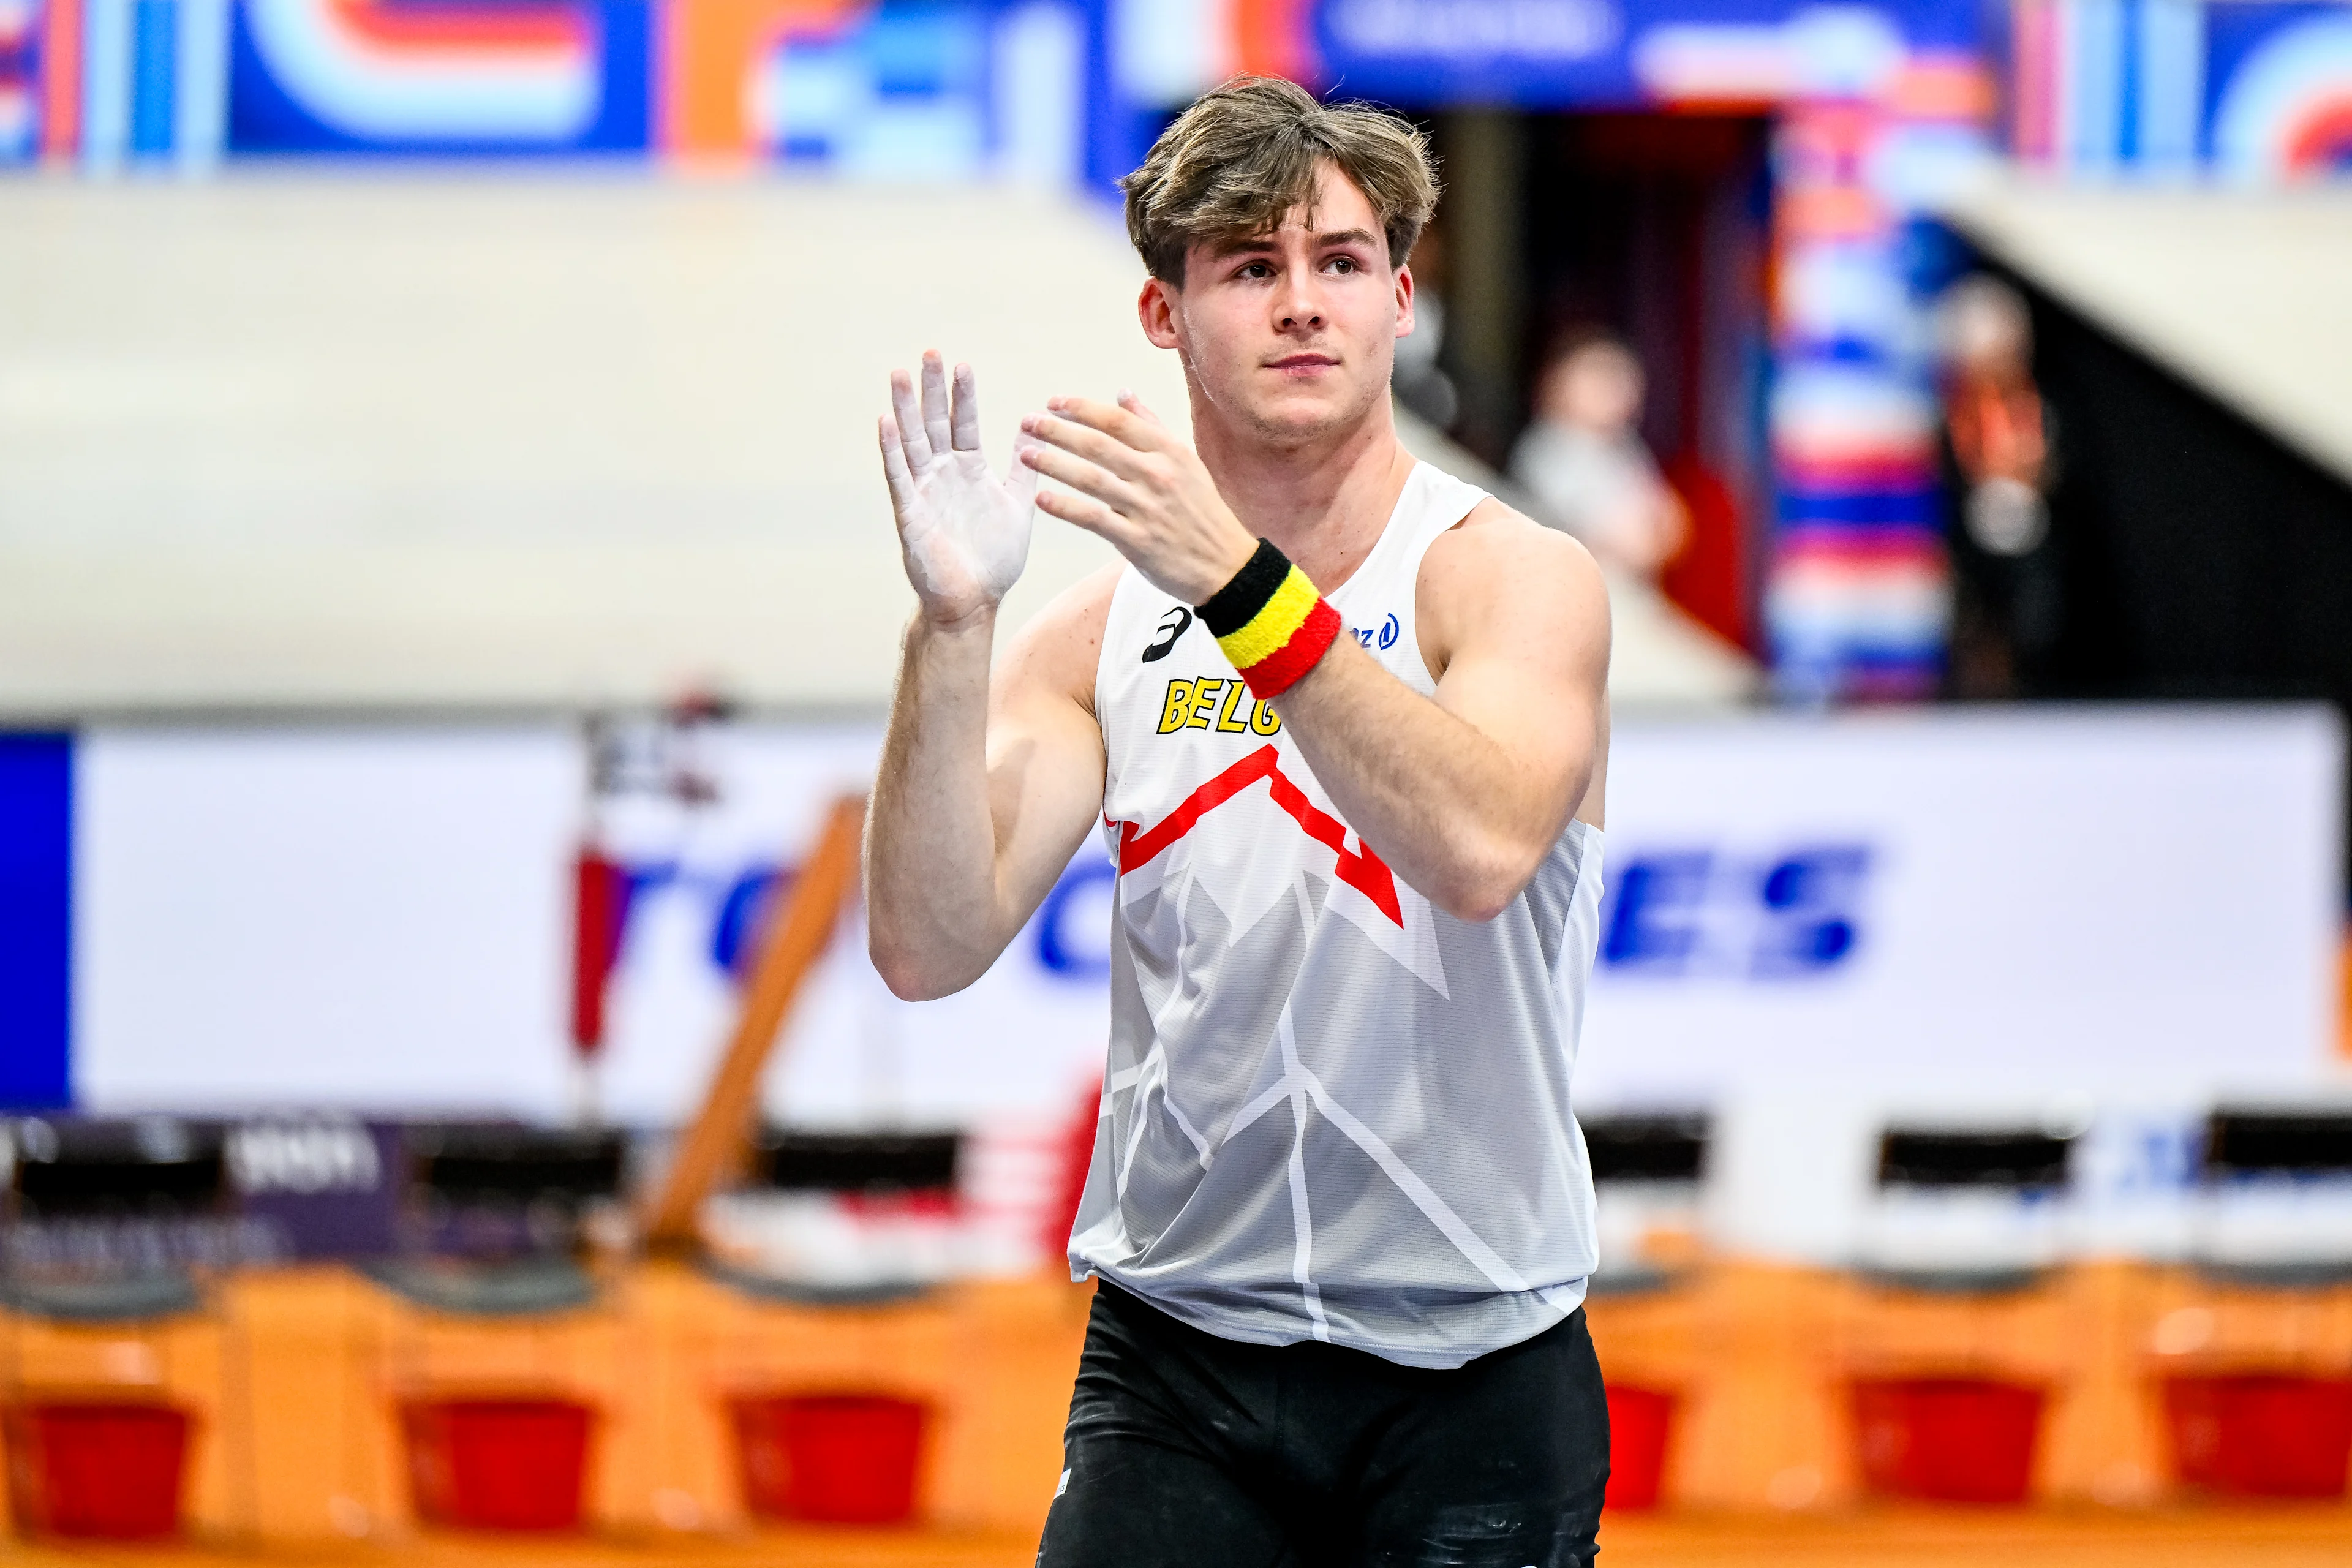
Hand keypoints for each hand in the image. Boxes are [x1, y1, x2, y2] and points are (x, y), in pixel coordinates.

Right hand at [879, 352, 1039, 625]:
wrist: (975, 601)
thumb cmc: (994, 559)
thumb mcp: (1017, 505)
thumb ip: (1022, 469)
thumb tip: (1036, 431)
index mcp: (968, 470)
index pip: (963, 423)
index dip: (962, 396)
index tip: (962, 365)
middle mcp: (942, 475)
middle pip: (933, 423)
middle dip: (931, 389)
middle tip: (930, 353)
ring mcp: (924, 491)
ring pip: (911, 442)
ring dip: (905, 409)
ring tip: (900, 374)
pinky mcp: (910, 513)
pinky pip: (899, 476)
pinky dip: (891, 449)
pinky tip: (885, 421)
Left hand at [1020, 393, 1257, 603]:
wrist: (1227, 565)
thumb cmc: (1203, 512)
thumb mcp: (1186, 462)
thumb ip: (1151, 427)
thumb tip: (1123, 394)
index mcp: (1169, 452)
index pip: (1118, 421)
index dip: (1082, 408)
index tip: (1053, 402)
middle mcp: (1158, 475)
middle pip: (1098, 444)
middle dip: (1058, 431)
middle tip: (1029, 422)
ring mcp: (1148, 509)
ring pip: (1091, 479)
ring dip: (1054, 464)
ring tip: (1027, 455)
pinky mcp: (1138, 541)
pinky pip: (1094, 519)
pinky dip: (1065, 507)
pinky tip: (1042, 499)